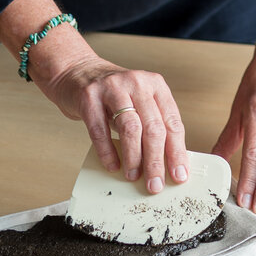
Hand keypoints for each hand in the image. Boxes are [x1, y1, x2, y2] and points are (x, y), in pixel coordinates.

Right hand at [33, 56, 188, 193]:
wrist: (76, 71)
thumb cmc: (112, 94)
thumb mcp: (138, 102)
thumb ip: (152, 125)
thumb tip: (167, 163)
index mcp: (156, 85)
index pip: (173, 123)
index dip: (177, 152)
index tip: (179, 175)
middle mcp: (137, 83)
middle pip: (153, 127)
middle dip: (156, 161)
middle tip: (155, 184)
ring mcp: (112, 88)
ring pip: (131, 128)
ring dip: (134, 157)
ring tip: (134, 176)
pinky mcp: (89, 97)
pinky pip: (100, 130)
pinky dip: (107, 151)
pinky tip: (113, 165)